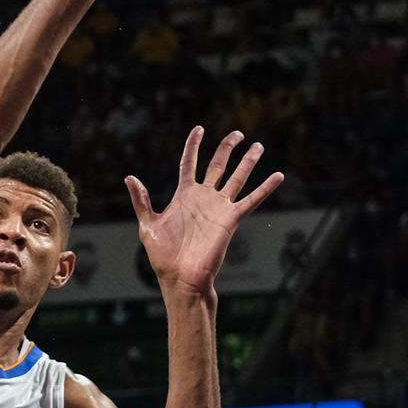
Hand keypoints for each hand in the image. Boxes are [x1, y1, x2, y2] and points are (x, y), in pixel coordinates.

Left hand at [125, 127, 284, 297]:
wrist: (181, 278)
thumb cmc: (163, 256)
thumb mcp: (148, 225)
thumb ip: (142, 200)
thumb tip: (129, 177)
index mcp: (183, 196)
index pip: (189, 164)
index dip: (193, 146)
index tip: (199, 128)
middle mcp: (203, 198)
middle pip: (217, 165)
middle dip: (227, 148)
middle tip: (238, 134)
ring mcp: (219, 207)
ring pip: (236, 178)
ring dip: (248, 162)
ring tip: (258, 146)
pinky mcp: (231, 219)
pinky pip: (251, 200)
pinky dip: (265, 188)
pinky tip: (278, 175)